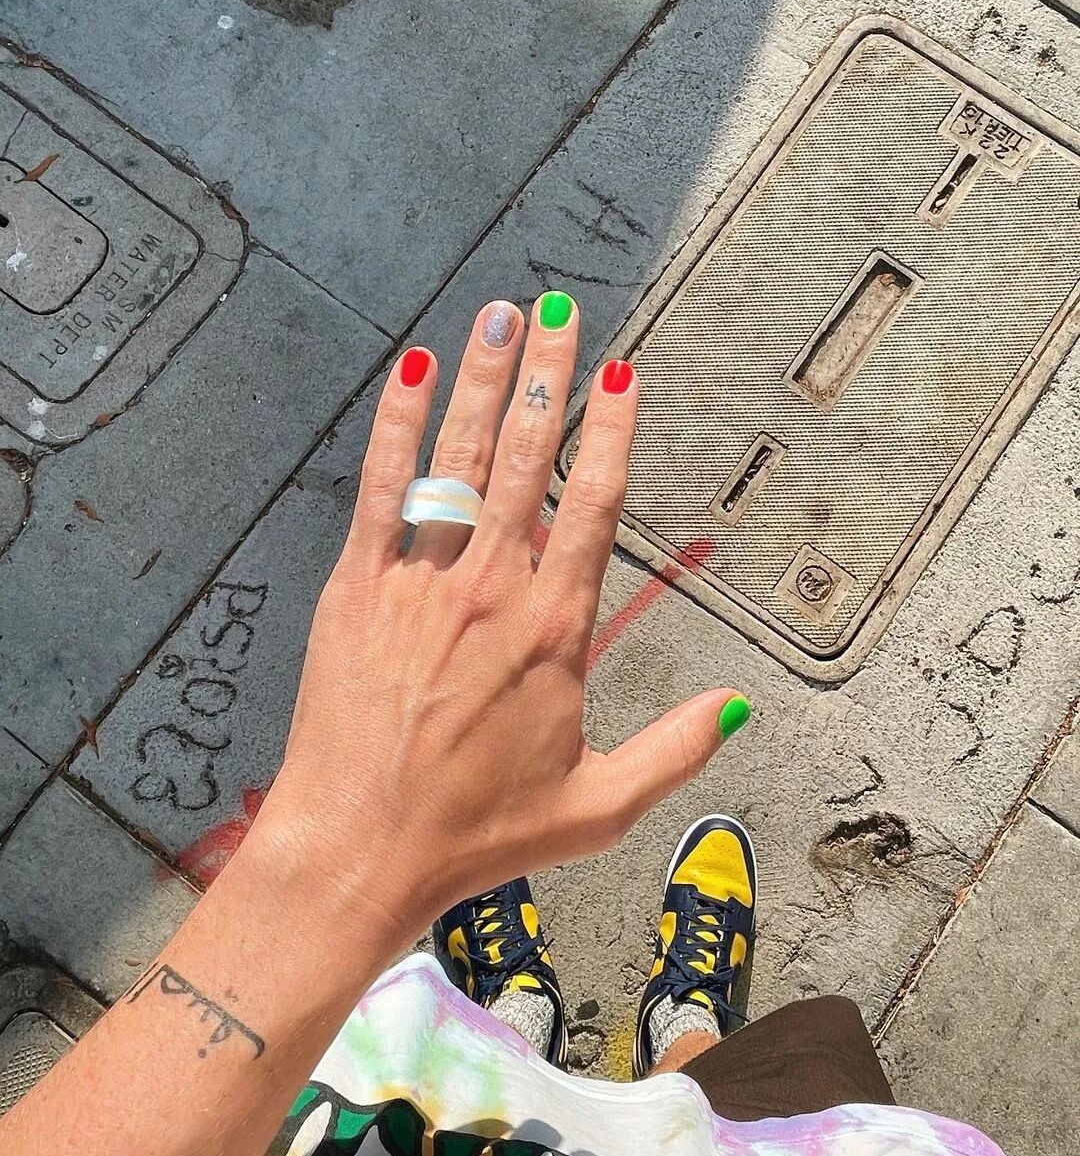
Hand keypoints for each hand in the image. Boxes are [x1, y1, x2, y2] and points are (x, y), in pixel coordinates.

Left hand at [253, 295, 746, 934]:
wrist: (361, 848)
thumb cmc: (478, 834)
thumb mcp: (599, 808)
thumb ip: (676, 750)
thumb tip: (739, 706)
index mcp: (554, 632)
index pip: (593, 506)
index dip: (611, 431)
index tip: (619, 372)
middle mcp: (490, 590)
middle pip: (528, 460)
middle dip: (547, 377)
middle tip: (560, 307)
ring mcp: (418, 583)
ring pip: (459, 460)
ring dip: (482, 380)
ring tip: (500, 314)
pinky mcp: (355, 589)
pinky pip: (379, 491)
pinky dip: (396, 428)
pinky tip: (410, 372)